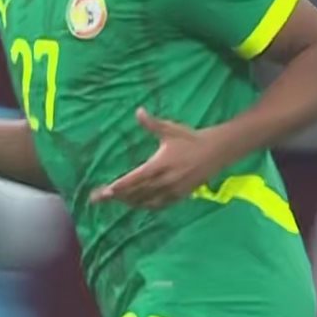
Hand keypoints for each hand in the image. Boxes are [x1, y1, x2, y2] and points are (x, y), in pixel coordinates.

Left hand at [89, 109, 224, 209]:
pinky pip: (160, 205)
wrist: (217, 151)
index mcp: (160, 164)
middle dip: (117, 196)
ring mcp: (173, 190)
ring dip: (130, 202)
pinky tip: (138, 204)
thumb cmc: (191, 138)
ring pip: (147, 201)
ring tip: (116, 200)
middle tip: (99, 198)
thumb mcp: (170, 130)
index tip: (105, 191)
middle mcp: (165, 180)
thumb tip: (138, 111)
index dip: (119, 187)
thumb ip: (151, 123)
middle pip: (136, 193)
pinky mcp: (181, 195)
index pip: (135, 179)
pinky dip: (147, 205)